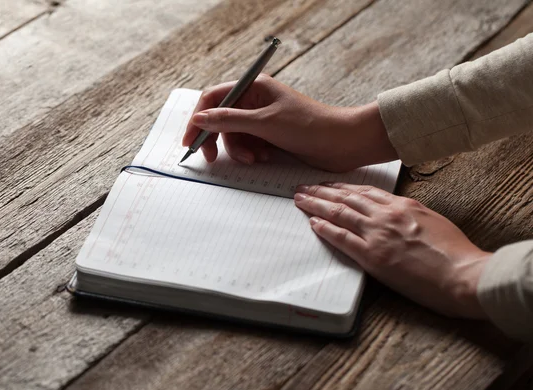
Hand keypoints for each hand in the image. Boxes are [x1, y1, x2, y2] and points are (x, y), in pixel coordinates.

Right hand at [182, 74, 397, 171]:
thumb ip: (229, 120)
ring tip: (254, 159)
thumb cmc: (309, 125)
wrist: (343, 143)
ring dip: (239, 150)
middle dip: (218, 140)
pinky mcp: (270, 136)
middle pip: (221, 119)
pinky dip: (251, 154)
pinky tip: (264, 158)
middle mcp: (255, 100)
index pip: (213, 98)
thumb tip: (199, 118)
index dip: (198, 118)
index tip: (190, 140)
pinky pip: (248, 145)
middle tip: (213, 158)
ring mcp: (263, 119)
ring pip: (234, 136)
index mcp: (253, 87)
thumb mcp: (265, 123)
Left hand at [293, 182, 490, 318]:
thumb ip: (410, 213)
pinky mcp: (373, 256)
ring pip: (339, 213)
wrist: (464, 275)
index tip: (328, 185)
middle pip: (346, 198)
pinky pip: (342, 238)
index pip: (364, 192)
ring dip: (316, 204)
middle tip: (303, 186)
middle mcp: (386, 215)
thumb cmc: (456, 253)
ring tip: (300, 199)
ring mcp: (378, 234)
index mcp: (403, 205)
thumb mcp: (433, 221)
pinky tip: (312, 222)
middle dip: (322, 191)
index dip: (342, 187)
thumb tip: (396, 212)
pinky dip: (325, 229)